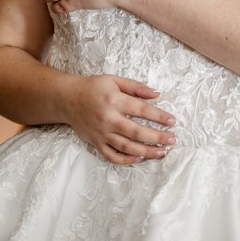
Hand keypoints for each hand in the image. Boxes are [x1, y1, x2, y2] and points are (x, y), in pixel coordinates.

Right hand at [62, 74, 176, 164]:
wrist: (67, 99)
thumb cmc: (93, 87)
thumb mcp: (114, 80)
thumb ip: (136, 87)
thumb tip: (156, 94)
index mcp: (114, 100)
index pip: (141, 110)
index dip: (158, 116)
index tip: (172, 121)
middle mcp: (108, 119)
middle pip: (136, 132)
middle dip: (157, 137)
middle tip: (172, 140)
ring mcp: (101, 133)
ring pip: (127, 147)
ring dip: (146, 152)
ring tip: (162, 152)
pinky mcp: (95, 143)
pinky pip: (112, 156)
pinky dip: (126, 160)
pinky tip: (139, 158)